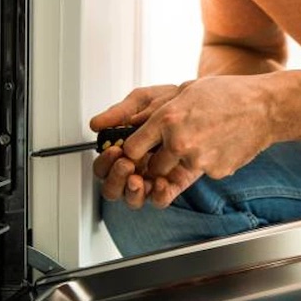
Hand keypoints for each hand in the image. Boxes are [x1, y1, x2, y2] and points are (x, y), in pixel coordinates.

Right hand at [91, 84, 184, 207]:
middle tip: (125, 164)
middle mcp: (136, 167)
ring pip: (134, 199)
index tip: (113, 150)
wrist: (204, 102)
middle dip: (115, 179)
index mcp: (124, 150)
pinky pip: (160, 199)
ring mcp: (153, 178)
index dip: (104, 163)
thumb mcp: (144, 101)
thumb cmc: (172, 101)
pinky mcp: (174, 184)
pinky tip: (159, 182)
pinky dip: (157, 195)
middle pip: (113, 188)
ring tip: (137, 179)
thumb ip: (120, 112)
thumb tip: (96, 124)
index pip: (104, 167)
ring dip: (131, 192)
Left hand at [92, 75, 277, 208]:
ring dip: (182, 162)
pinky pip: (200, 173)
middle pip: (151, 167)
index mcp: (167, 119)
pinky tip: (219, 144)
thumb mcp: (186, 91)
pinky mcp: (214, 172)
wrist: (264, 107)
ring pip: (176, 172)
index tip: (138, 149)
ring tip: (202, 140)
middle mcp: (179, 142)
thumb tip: (132, 123)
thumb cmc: (226, 94)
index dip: (133, 150)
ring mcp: (198, 160)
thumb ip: (156, 109)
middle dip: (157, 160)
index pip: (132, 148)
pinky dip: (206, 163)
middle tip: (172, 146)